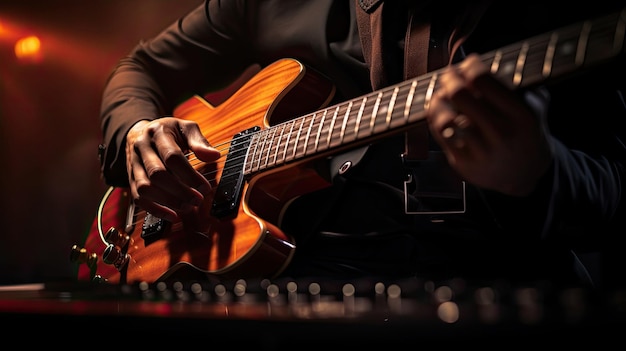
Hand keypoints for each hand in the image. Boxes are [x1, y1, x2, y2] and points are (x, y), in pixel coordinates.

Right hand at [125, 117, 220, 220]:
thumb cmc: (168, 132)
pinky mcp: (130, 179)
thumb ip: (199, 141)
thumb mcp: (185, 128)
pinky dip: (155, 210)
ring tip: (187, 207)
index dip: (189, 175)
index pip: (172, 157)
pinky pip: (138, 199)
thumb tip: (214, 155)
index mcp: (157, 133)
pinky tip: (172, 216)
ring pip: (144, 188)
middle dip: (180, 191)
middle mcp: (142, 148)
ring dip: (168, 202)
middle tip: (197, 200)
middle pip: (157, 174)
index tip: (205, 187)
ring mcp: (133, 164)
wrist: (140, 133)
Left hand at [426, 54, 553, 196]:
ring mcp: (481, 150)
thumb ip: (516, 83)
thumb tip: (484, 60)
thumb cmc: (525, 132)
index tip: (468, 63)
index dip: (470, 65)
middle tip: (449, 76)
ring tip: (443, 95)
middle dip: (449, 79)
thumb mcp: (533, 106)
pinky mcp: (464, 163)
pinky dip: (437, 118)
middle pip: (458, 94)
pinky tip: (442, 112)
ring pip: (444, 117)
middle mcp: (500, 132)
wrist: (525, 175)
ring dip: (439, 100)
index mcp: (521, 114)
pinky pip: (440, 134)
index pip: (483, 79)